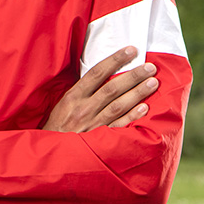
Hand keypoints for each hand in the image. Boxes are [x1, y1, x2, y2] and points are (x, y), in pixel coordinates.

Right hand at [43, 47, 158, 132]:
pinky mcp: (99, 139)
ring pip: (118, 105)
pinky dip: (132, 117)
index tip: (131, 50)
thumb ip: (82, 92)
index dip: (115, 60)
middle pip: (112, 88)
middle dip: (133, 76)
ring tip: (153, 82)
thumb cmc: (57, 126)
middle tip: (150, 67)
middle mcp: (83, 109)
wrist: (50, 153)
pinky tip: (145, 108)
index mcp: (73, 97)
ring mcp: (92, 124)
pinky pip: (118, 126)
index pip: (97, 73)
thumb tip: (104, 74)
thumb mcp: (63, 105)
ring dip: (137, 93)